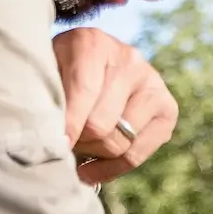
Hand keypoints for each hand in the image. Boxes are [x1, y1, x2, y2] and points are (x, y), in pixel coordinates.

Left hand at [54, 28, 177, 184]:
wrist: (91, 62)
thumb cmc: (58, 71)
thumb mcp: (45, 73)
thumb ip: (47, 99)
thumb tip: (57, 144)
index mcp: (93, 43)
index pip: (83, 92)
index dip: (65, 126)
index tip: (50, 145)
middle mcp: (129, 60)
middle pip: (100, 125)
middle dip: (77, 141)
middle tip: (62, 143)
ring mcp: (153, 84)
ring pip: (118, 143)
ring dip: (92, 153)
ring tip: (77, 148)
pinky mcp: (167, 110)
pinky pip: (136, 155)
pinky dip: (110, 169)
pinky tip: (90, 170)